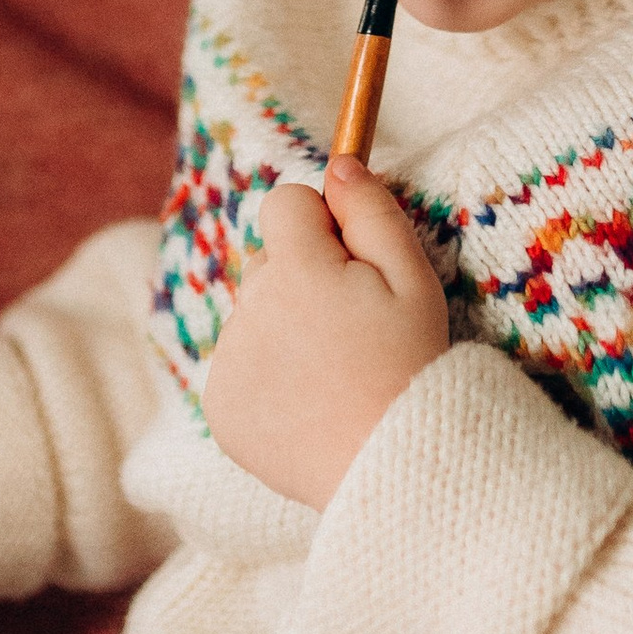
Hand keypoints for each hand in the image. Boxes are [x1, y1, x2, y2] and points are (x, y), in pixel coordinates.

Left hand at [201, 156, 450, 508]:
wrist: (390, 468)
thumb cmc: (411, 366)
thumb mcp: (413, 279)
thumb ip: (372, 212)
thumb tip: (338, 166)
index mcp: (295, 270)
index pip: (284, 203)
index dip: (322, 223)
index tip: (352, 261)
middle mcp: (249, 308)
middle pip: (268, 261)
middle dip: (304, 277)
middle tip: (354, 327)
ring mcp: (229, 360)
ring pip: (255, 313)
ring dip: (285, 327)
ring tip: (335, 372)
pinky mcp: (219, 405)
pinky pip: (240, 364)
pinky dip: (268, 375)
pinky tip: (309, 402)